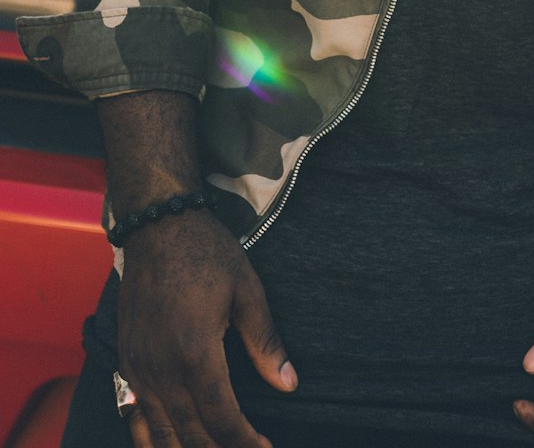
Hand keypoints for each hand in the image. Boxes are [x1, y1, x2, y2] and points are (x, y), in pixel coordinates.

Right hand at [116, 211, 296, 447]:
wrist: (158, 226)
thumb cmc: (206, 253)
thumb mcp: (246, 290)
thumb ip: (266, 342)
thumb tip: (289, 384)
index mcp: (195, 353)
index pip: (222, 420)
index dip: (246, 444)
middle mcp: (161, 369)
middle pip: (191, 436)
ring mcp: (138, 368)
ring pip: (160, 434)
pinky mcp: (126, 362)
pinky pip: (135, 416)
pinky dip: (153, 439)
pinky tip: (171, 444)